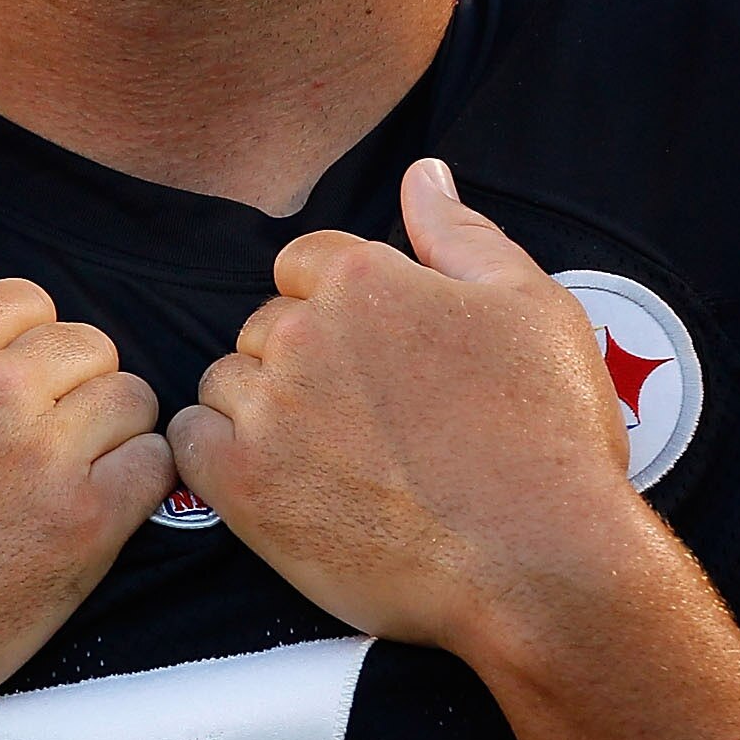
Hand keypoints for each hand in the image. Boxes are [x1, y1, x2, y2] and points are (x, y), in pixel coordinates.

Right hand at [0, 226, 173, 739]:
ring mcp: (47, 459)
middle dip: (66, 380)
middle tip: (28, 436)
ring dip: (106, 426)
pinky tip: (93, 507)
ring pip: (130, 399)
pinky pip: (153, 469)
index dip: (15, 340)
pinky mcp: (82, 531)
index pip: (26, 299)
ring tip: (64, 469)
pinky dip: (135, 480)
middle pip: (87, 343)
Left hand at [168, 160, 642, 653]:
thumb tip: (423, 174)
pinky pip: (190, 442)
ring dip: (263, 409)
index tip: (382, 364)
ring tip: (334, 458)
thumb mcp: (532, 306)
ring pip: (227, 382)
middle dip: (306, 361)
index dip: (343, 311)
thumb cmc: (549, 435)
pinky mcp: (242, 487)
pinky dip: (220, 455)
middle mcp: (301, 334)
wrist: (542, 564)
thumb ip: (460, 233)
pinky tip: (278, 480)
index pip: (305, 264)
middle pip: (266, 325)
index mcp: (362, 280)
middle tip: (372, 422)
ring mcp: (267, 410)